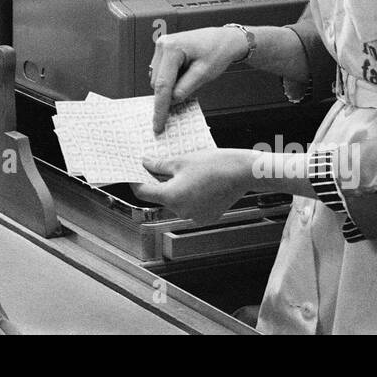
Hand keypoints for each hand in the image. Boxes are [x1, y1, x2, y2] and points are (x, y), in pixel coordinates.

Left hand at [132, 148, 257, 222]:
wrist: (243, 172)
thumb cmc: (215, 165)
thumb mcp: (181, 160)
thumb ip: (159, 165)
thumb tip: (145, 164)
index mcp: (171, 197)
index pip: (143, 193)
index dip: (135, 182)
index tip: (133, 175)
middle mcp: (181, 211)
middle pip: (161, 197)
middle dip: (159, 183)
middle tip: (160, 167)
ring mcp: (195, 216)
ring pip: (176, 202)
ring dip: (175, 190)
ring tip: (184, 172)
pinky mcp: (207, 216)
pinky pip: (191, 206)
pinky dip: (189, 196)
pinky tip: (197, 182)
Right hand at [149, 25, 246, 132]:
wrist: (224, 39)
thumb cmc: (217, 52)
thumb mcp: (204, 74)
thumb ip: (184, 90)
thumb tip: (170, 101)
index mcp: (172, 49)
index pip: (162, 85)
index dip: (160, 108)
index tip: (158, 124)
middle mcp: (163, 45)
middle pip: (157, 82)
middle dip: (168, 94)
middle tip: (187, 95)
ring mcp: (162, 46)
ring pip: (157, 79)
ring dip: (170, 86)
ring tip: (191, 76)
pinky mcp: (164, 50)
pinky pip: (161, 72)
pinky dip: (171, 79)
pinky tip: (185, 73)